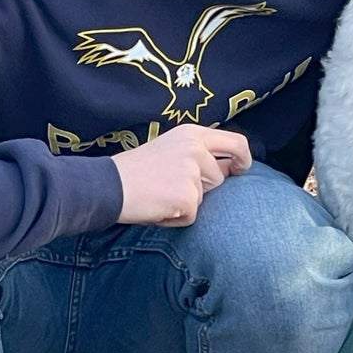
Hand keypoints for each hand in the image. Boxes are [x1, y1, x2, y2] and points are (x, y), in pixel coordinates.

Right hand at [113, 126, 251, 226]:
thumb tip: (228, 168)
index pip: (235, 142)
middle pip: (219, 177)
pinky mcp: (188, 197)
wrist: (109, 186)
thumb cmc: (136, 170)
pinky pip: (192, 215)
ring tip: (161, 195)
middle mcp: (196, 149)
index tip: (242, 169)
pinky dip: (176, 217)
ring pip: (205, 197)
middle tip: (169, 185)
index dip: (243, 158)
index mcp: (192, 134)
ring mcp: (193, 172)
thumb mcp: (170, 150)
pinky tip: (158, 207)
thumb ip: (198, 155)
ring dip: (187, 203)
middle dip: (201, 188)